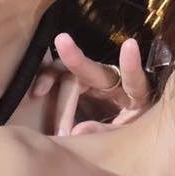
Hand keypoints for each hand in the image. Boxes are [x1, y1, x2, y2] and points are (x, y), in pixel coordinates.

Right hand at [31, 34, 151, 135]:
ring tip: (39, 93)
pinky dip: (48, 81)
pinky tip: (38, 93)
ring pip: (72, 73)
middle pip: (95, 70)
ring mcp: (96, 81)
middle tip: (62, 41)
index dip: (131, 64)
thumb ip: (105, 133)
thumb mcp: (124, 135)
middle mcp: (116, 82)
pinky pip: (60, 78)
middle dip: (77, 58)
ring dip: (55, 80)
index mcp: (136, 95)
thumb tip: (76, 132)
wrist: (125, 131)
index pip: (135, 80)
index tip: (130, 44)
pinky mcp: (79, 84)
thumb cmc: (131, 131)